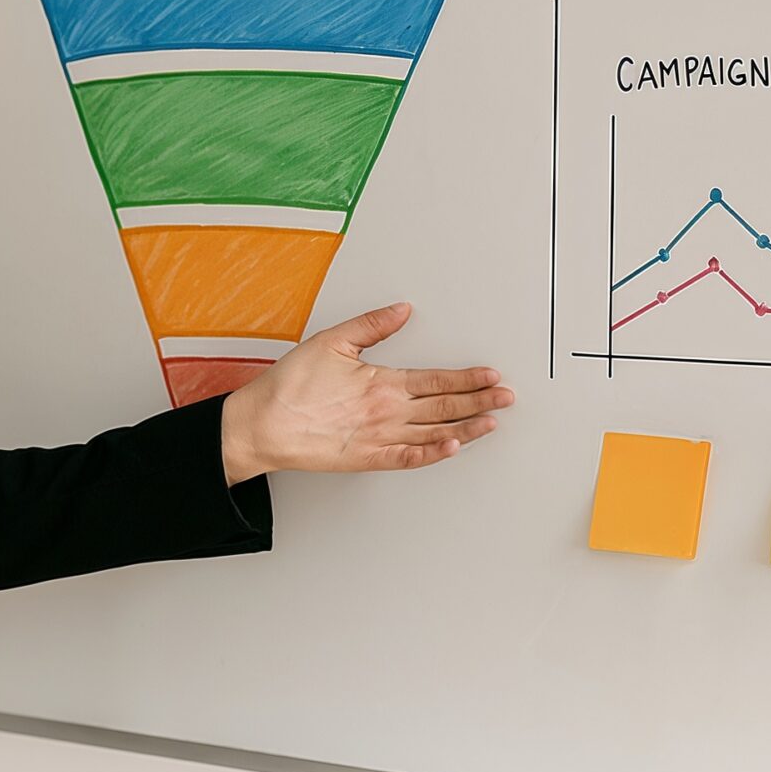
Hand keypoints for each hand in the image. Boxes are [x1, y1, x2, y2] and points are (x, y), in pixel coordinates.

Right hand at [220, 301, 511, 483]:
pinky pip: (409, 459)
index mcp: (383, 383)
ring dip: (468, 428)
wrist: (263, 426)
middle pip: (445, 406)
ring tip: (491, 424)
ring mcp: (380, 439)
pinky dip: (434, 455)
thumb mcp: (331, 341)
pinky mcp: (367, 459)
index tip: (492, 376)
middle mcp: (388, 413)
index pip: (438, 379)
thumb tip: (401, 311)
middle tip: (507, 398)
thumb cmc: (290, 386)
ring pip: (435, 434)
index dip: (470, 378)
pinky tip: (453, 450)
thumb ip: (372, 326)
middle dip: (481, 401)